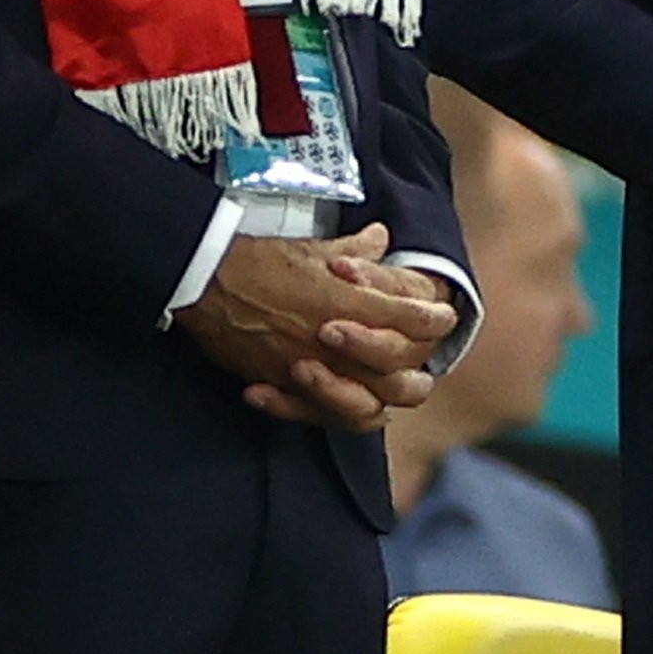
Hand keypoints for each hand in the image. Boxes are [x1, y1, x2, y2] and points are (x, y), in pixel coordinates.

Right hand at [174, 226, 454, 427]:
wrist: (208, 277)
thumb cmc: (262, 259)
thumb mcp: (315, 249)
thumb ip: (356, 249)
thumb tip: (380, 237)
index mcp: (352, 304)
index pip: (414, 321)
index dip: (435, 321)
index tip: (444, 317)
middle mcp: (339, 343)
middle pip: (401, 373)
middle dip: (417, 368)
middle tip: (420, 361)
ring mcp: (312, 370)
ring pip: (367, 404)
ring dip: (381, 398)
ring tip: (386, 390)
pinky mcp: (284, 386)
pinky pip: (319, 416)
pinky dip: (334, 413)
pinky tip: (345, 407)